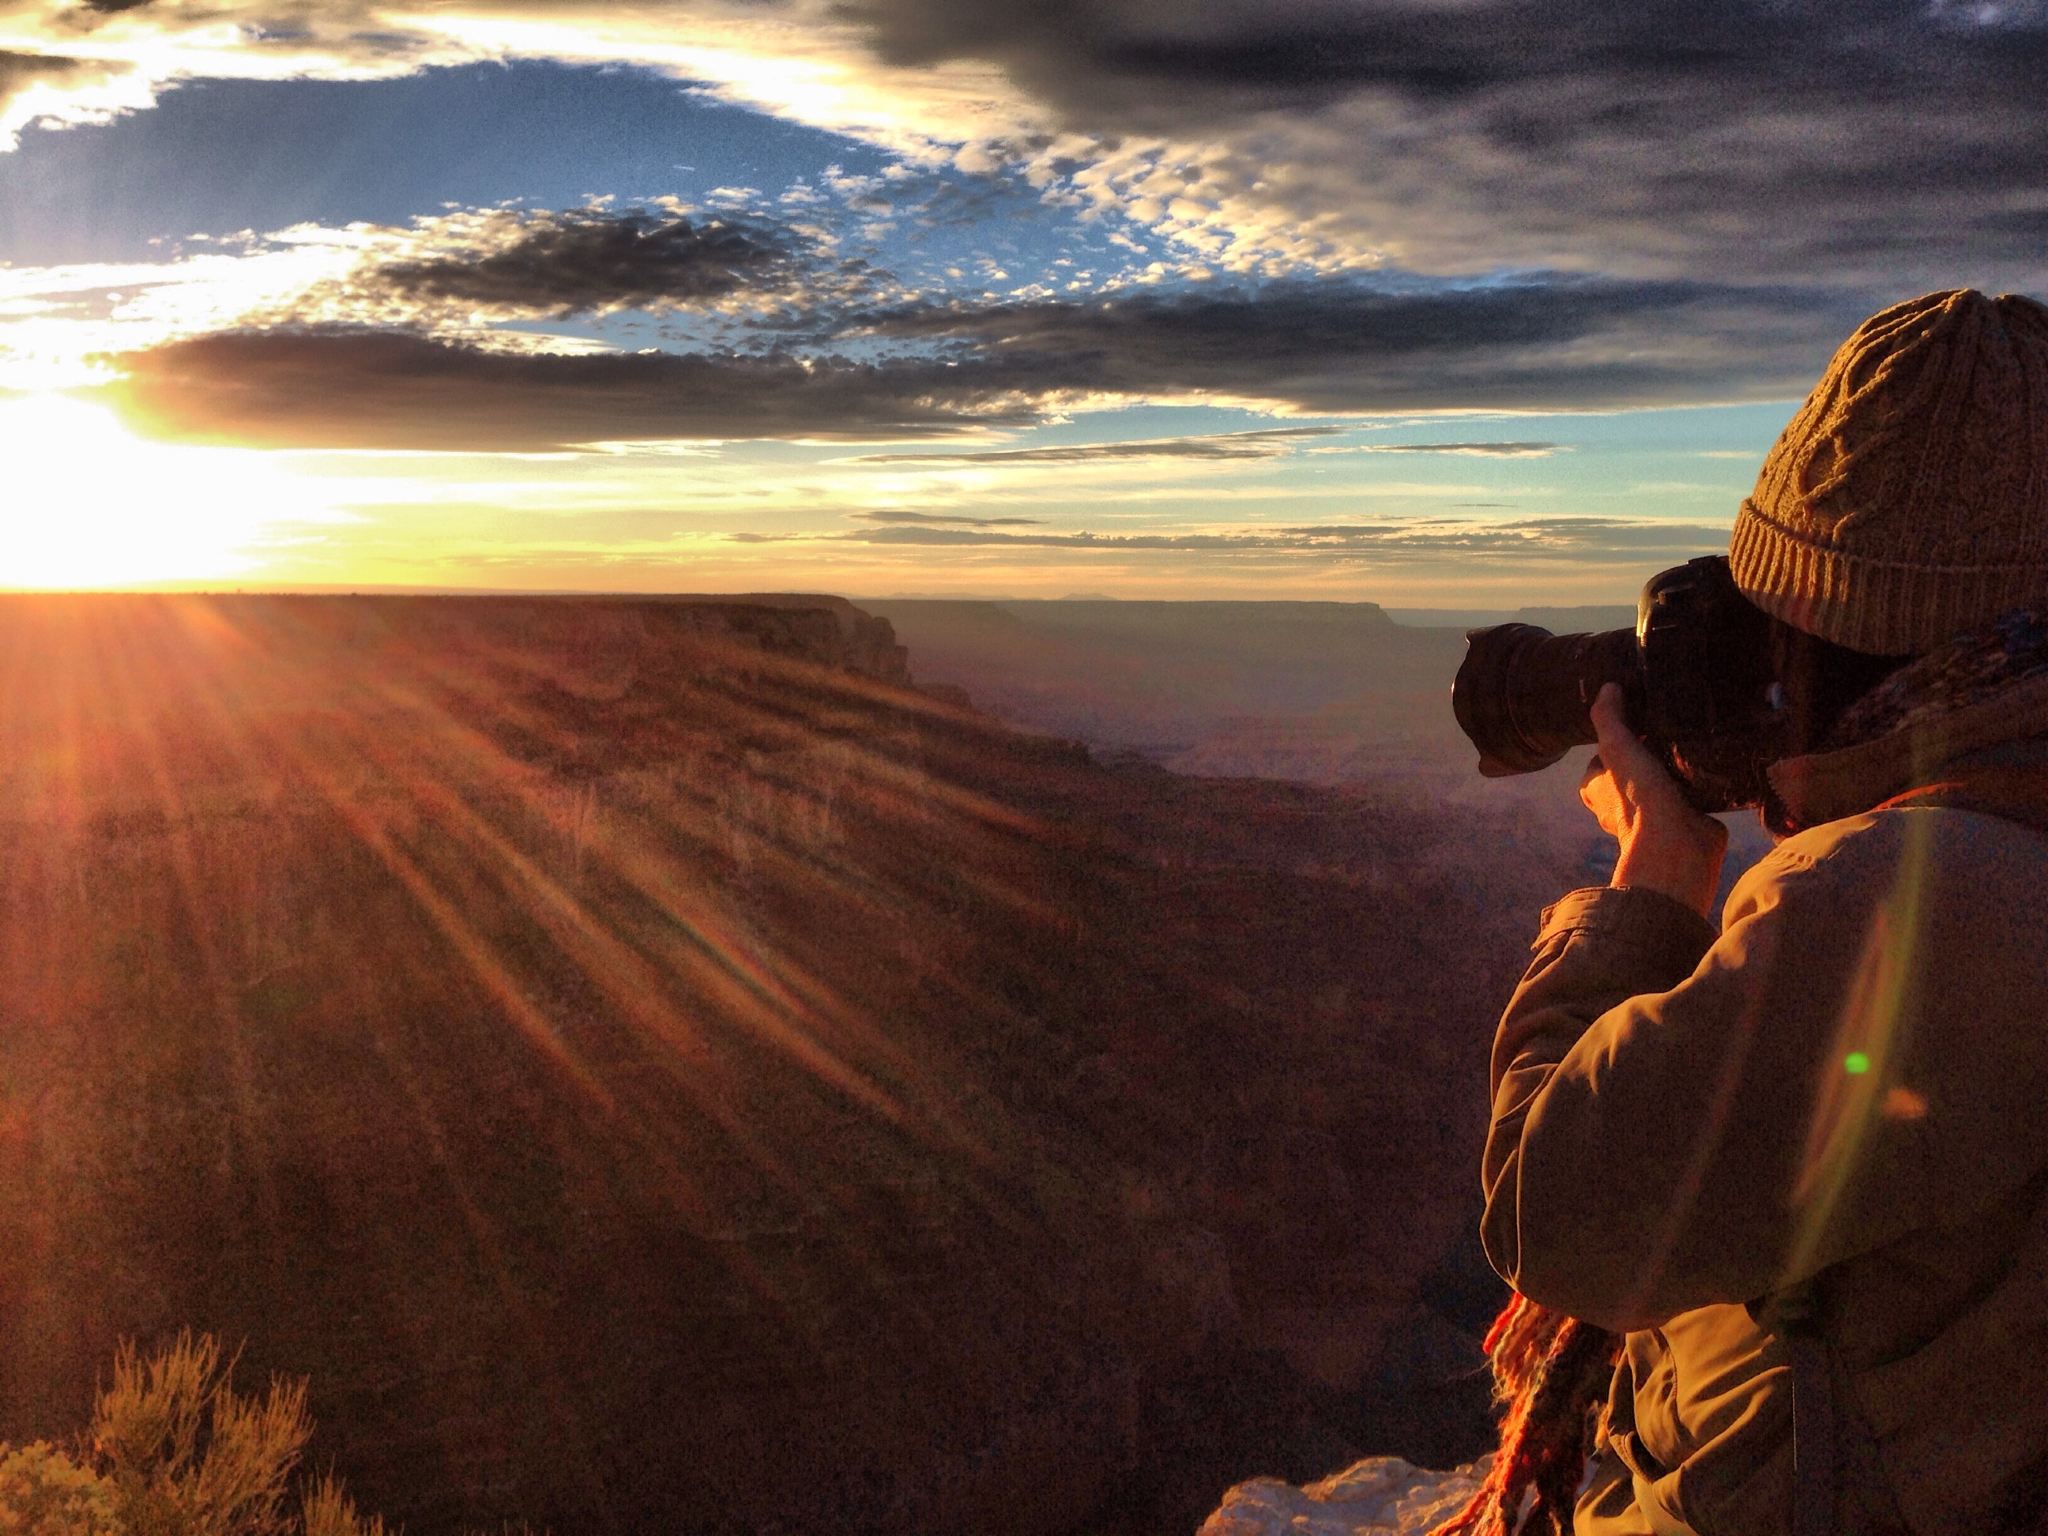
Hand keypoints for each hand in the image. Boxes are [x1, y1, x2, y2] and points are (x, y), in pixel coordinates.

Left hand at [1580, 683, 1727, 918]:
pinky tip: (1714, 761)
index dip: (1619, 737)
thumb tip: (1610, 687)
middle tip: (1672, 725)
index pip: (1604, 757)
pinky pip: (1696, 794)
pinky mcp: (1691, 819)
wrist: (1678, 846)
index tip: (1640, 716)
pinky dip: (1704, 781)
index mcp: (1600, 791)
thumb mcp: (1615, 748)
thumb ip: (1608, 718)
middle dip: (1651, 752)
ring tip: (1695, 738)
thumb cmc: (1637, 797)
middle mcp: (1626, 805)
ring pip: (1666, 782)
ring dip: (1679, 766)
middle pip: (1636, 769)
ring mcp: (1659, 813)